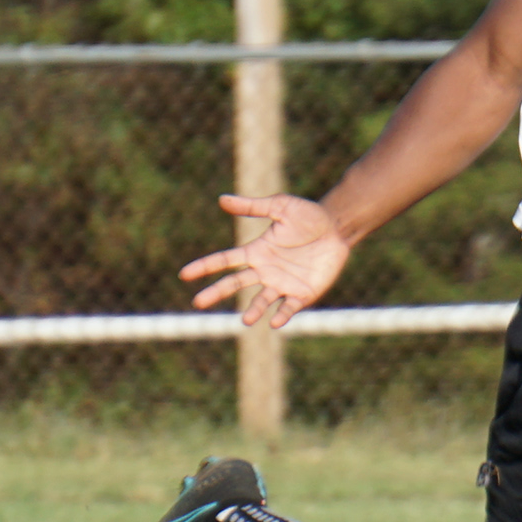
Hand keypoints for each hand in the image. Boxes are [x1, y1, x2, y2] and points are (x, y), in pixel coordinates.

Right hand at [179, 192, 354, 326]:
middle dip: (216, 293)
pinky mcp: (302, 294)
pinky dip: (282, 315)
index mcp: (256, 251)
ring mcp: (282, 284)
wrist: (337, 228)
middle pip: (235, 284)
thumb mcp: (280, 206)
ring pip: (261, 301)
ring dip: (253, 310)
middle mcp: (265, 271)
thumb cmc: (308, 216)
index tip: (185, 274)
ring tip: (246, 320)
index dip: (205, 267)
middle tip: (198, 303)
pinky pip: (289, 308)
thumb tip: (222, 200)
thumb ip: (253, 207)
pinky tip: (275, 321)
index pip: (225, 260)